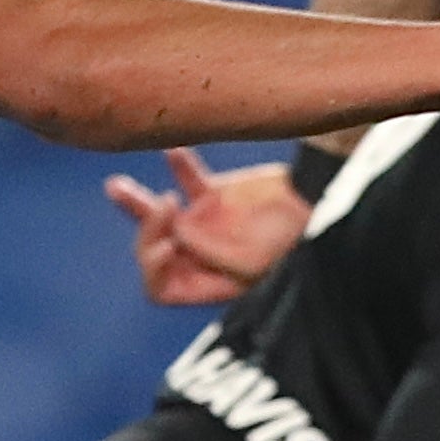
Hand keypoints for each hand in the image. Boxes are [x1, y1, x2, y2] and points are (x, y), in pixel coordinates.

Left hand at [106, 147, 310, 304]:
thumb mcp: (255, 258)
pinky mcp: (215, 195)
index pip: (160, 289)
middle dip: (149, 232)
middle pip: (153, 251)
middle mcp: (200, 258)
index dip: (155, 270)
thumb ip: (213, 249)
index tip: (170, 245)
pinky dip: (179, 165)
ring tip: (115, 187)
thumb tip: (178, 232)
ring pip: (157, 215)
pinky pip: (187, 179)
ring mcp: (205, 225)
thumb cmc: (298, 241)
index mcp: (208, 284)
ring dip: (136, 203)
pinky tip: (172, 151)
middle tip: (165, 205)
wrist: (324, 205)